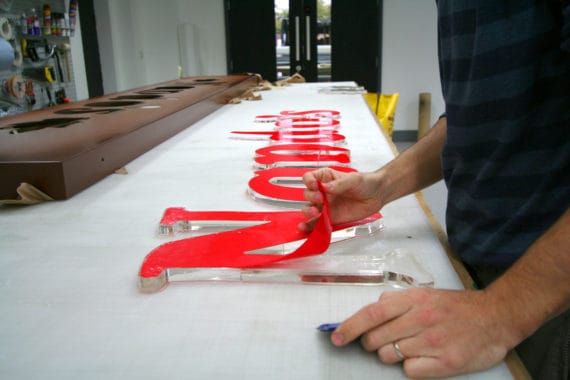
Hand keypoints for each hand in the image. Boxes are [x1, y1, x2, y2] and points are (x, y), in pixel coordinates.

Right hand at [299, 168, 382, 231]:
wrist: (377, 195)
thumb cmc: (366, 183)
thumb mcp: (354, 179)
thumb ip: (340, 184)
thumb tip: (326, 187)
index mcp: (325, 178)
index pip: (309, 178)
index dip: (309, 182)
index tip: (315, 185)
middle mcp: (322, 192)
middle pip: (307, 194)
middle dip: (311, 197)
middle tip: (321, 199)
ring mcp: (325, 206)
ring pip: (309, 209)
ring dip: (308, 212)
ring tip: (316, 213)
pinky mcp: (330, 218)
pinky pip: (317, 223)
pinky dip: (310, 227)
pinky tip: (306, 228)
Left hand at [331, 288, 515, 377]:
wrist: (496, 318)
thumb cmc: (456, 307)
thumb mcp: (425, 294)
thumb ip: (397, 301)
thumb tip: (374, 310)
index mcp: (413, 300)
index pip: (371, 314)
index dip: (349, 327)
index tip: (336, 338)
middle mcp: (420, 320)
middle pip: (375, 339)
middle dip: (372, 343)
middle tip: (385, 340)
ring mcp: (432, 342)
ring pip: (389, 357)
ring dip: (392, 354)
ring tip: (410, 346)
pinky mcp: (444, 363)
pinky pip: (409, 371)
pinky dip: (410, 367)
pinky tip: (423, 358)